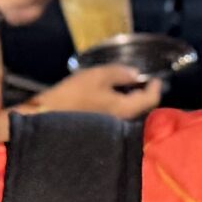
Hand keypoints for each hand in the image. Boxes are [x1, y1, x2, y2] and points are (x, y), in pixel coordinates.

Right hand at [25, 62, 165, 119]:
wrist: (47, 117)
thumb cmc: (73, 95)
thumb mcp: (97, 76)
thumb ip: (120, 73)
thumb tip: (136, 74)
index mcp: (126, 109)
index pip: (151, 99)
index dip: (155, 86)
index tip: (154, 76)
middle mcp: (124, 122)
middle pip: (142, 106)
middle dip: (143, 91)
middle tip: (138, 77)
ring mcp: (113, 127)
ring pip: (129, 110)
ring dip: (130, 97)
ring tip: (124, 82)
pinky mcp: (102, 128)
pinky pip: (118, 114)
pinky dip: (119, 102)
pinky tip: (110, 93)